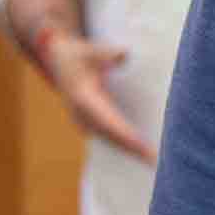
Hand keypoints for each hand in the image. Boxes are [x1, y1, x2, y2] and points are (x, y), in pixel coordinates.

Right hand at [42, 31, 151, 159]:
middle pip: (111, 137)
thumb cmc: (79, 54)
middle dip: (133, 150)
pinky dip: (124, 147)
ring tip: (155, 165)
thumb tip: (124, 54)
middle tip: (156, 162)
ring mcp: (82, 122)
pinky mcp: (87, 124)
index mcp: (82, 99)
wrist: (57, 60)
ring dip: (130, 153)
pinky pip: (108, 139)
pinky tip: (143, 156)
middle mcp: (81, 115)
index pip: (107, 121)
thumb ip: (108, 53)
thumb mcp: (91, 50)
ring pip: (109, 142)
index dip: (125, 134)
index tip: (142, 146)